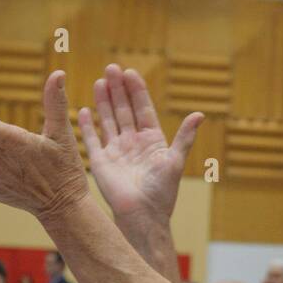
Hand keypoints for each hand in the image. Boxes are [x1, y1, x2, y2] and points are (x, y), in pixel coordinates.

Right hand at [78, 64, 203, 223]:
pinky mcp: (101, 161)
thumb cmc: (162, 191)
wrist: (143, 214)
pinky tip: (83, 109)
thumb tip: (199, 113)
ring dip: (103, 101)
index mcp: (152, 140)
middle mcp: (133, 142)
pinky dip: (87, 125)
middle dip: (118, 89)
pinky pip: (91, 140)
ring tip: (98, 81)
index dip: (137, 91)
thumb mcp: (175, 160)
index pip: (143, 109)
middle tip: (111, 68)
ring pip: (108, 120)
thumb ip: (185, 136)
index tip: (130, 72)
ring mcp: (116, 150)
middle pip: (124, 109)